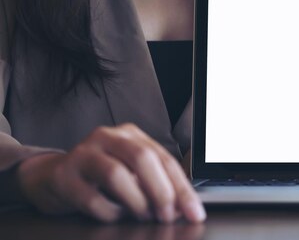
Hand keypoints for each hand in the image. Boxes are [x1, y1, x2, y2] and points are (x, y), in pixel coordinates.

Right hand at [16, 123, 205, 222]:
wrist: (50, 177)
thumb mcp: (130, 172)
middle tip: (169, 216)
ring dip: (137, 202)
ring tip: (144, 216)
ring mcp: (84, 153)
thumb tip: (183, 207)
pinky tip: (116, 215)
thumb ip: (155, 183)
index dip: (182, 187)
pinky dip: (110, 212)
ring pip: (117, 174)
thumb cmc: (99, 175)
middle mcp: (108, 137)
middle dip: (162, 191)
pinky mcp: (63, 175)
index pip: (164, 158)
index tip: (195, 212)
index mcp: (130, 135)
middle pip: (143, 158)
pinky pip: (92, 199)